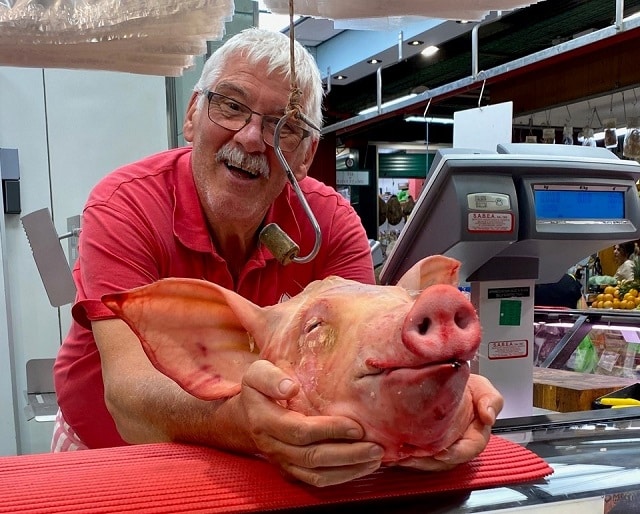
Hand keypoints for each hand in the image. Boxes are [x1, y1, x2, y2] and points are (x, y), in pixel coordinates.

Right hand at [240, 360, 383, 486]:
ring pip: (317, 475)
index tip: (356, 426)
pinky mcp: (292, 472)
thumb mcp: (257, 374)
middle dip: (348, 454)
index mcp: (265, 421)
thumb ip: (270, 378)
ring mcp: (283, 462)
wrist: (244, 419)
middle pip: (313, 457)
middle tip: (375, 448)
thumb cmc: (258, 391)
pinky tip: (362, 467)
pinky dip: (342, 477)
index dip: (330, 430)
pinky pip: (317, 481)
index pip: (300, 431)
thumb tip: (291, 387)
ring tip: (375, 459)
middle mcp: (273, 447)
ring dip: (349, 470)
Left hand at [393, 374, 502, 470]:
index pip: (469, 450)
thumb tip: (489, 415)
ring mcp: (438, 447)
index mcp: (474, 436)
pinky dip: (403, 456)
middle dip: (428, 461)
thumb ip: (491, 400)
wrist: (446, 379)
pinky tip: (392, 451)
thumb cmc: (466, 387)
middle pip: (444, 461)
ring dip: (413, 461)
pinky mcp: (422, 444)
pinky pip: (414, 455)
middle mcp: (456, 445)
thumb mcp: (483, 388)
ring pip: (427, 462)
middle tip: (411, 455)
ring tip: (398, 455)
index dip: (457, 453)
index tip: (443, 452)